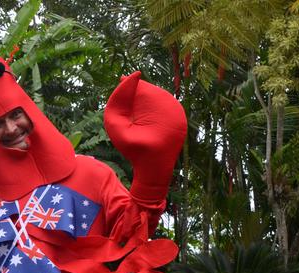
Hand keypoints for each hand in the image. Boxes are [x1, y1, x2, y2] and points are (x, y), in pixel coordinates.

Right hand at [104, 72, 186, 199]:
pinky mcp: (181, 118)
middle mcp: (173, 106)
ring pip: (158, 97)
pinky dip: (153, 107)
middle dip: (137, 95)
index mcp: (158, 107)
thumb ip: (117, 102)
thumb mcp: (117, 126)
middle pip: (150, 91)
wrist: (155, 169)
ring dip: (145, 100)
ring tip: (134, 111)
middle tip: (126, 105)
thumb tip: (132, 76)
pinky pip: (165, 105)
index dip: (128, 86)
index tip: (120, 83)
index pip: (141, 88)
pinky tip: (144, 116)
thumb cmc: (134, 149)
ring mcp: (180, 112)